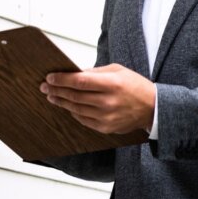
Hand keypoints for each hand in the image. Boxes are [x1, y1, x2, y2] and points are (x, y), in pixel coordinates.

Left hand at [40, 64, 155, 133]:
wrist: (153, 108)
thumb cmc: (135, 86)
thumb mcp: (117, 70)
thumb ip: (95, 72)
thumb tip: (74, 73)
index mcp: (112, 84)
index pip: (79, 81)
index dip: (62, 80)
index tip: (50, 77)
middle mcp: (108, 102)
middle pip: (74, 96)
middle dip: (56, 90)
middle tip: (44, 87)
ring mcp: (106, 117)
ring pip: (76, 109)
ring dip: (61, 102)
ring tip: (52, 96)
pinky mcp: (106, 127)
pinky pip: (83, 120)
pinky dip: (73, 112)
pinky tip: (67, 106)